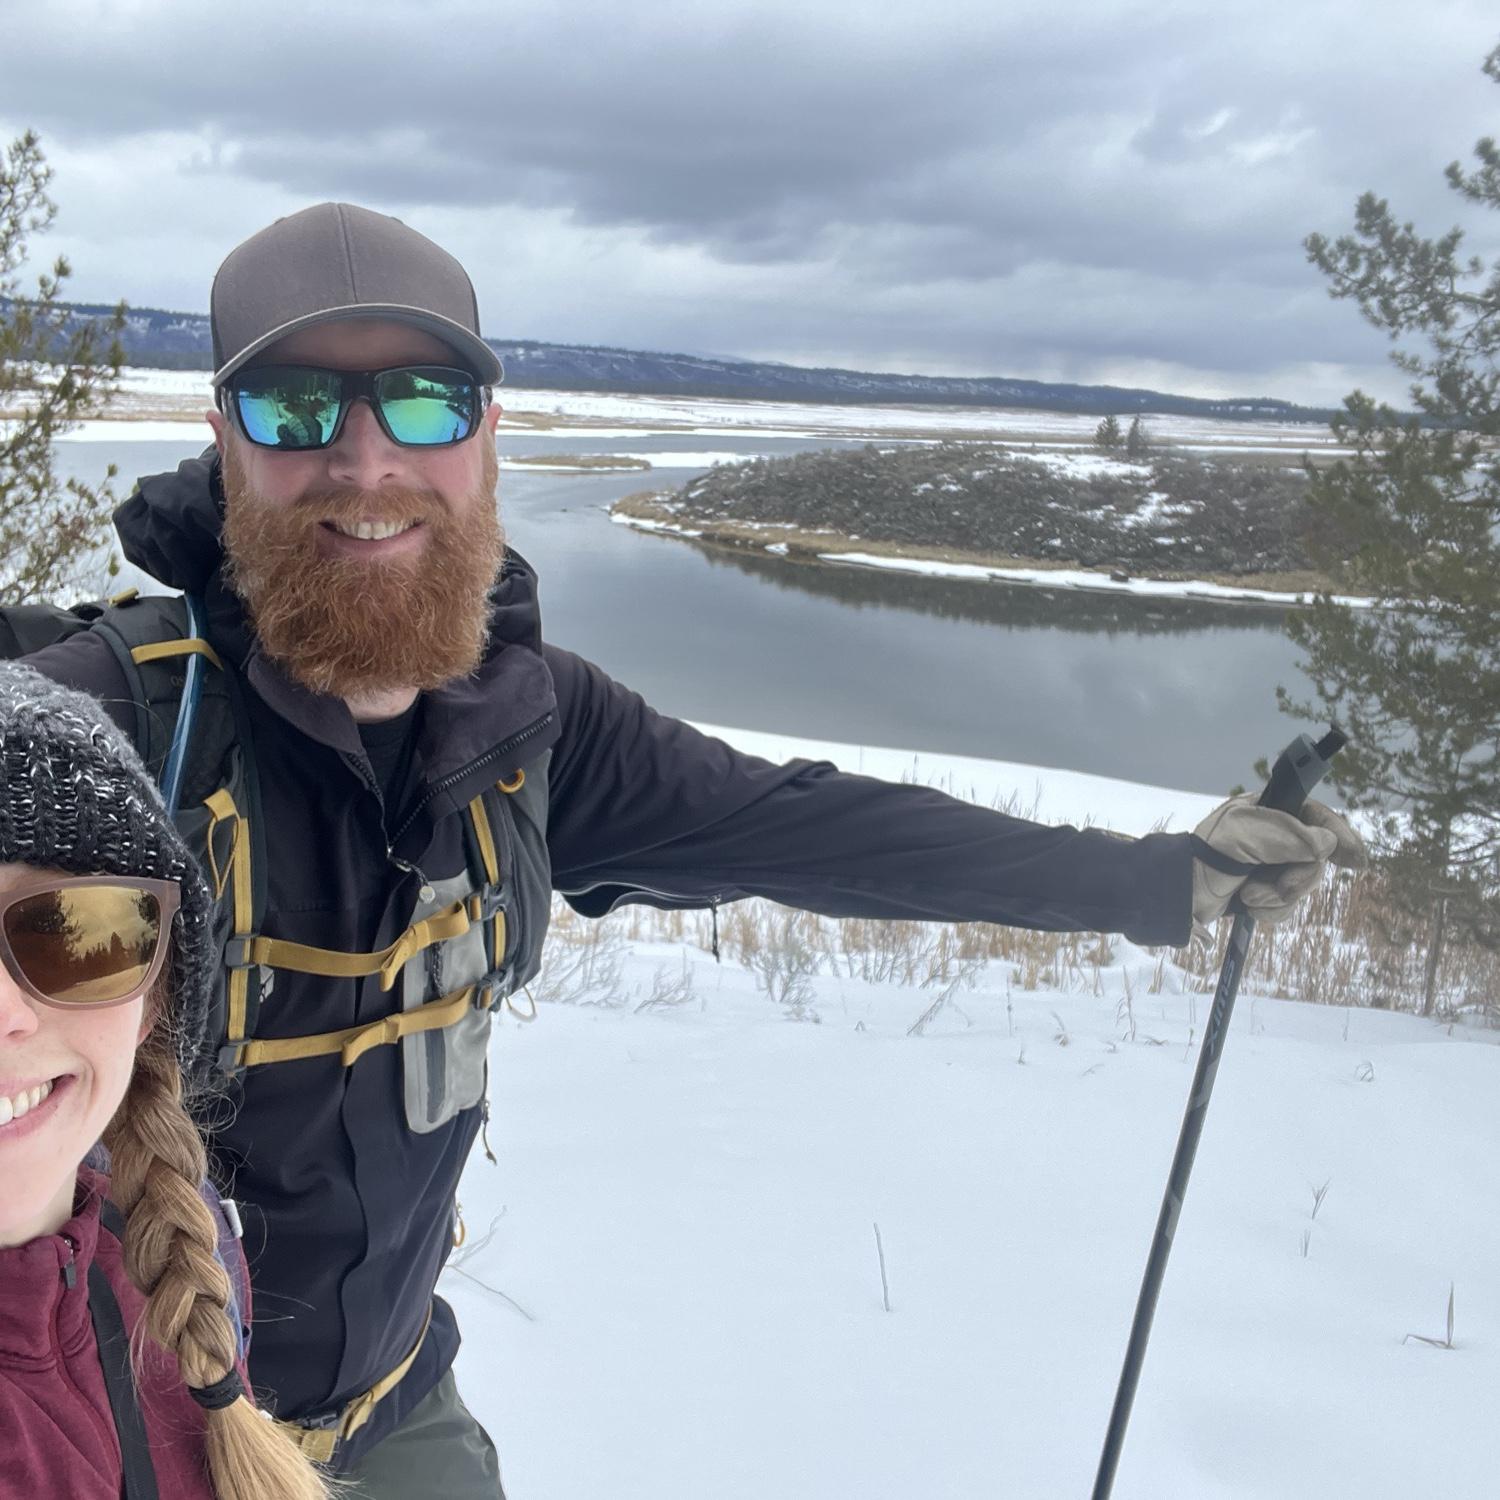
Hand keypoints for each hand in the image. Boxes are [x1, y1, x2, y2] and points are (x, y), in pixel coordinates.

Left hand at [1191, 795, 1367, 927]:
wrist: (1178, 894)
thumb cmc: (1207, 855)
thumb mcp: (1247, 836)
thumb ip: (1290, 837)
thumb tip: (1326, 843)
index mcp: (1268, 812)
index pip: (1315, 816)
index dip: (1338, 834)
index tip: (1355, 860)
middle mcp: (1273, 838)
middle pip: (1315, 858)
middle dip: (1298, 879)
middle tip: (1279, 888)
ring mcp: (1269, 867)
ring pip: (1303, 885)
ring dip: (1279, 896)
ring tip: (1249, 896)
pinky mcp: (1263, 893)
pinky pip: (1287, 906)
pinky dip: (1271, 911)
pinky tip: (1248, 907)